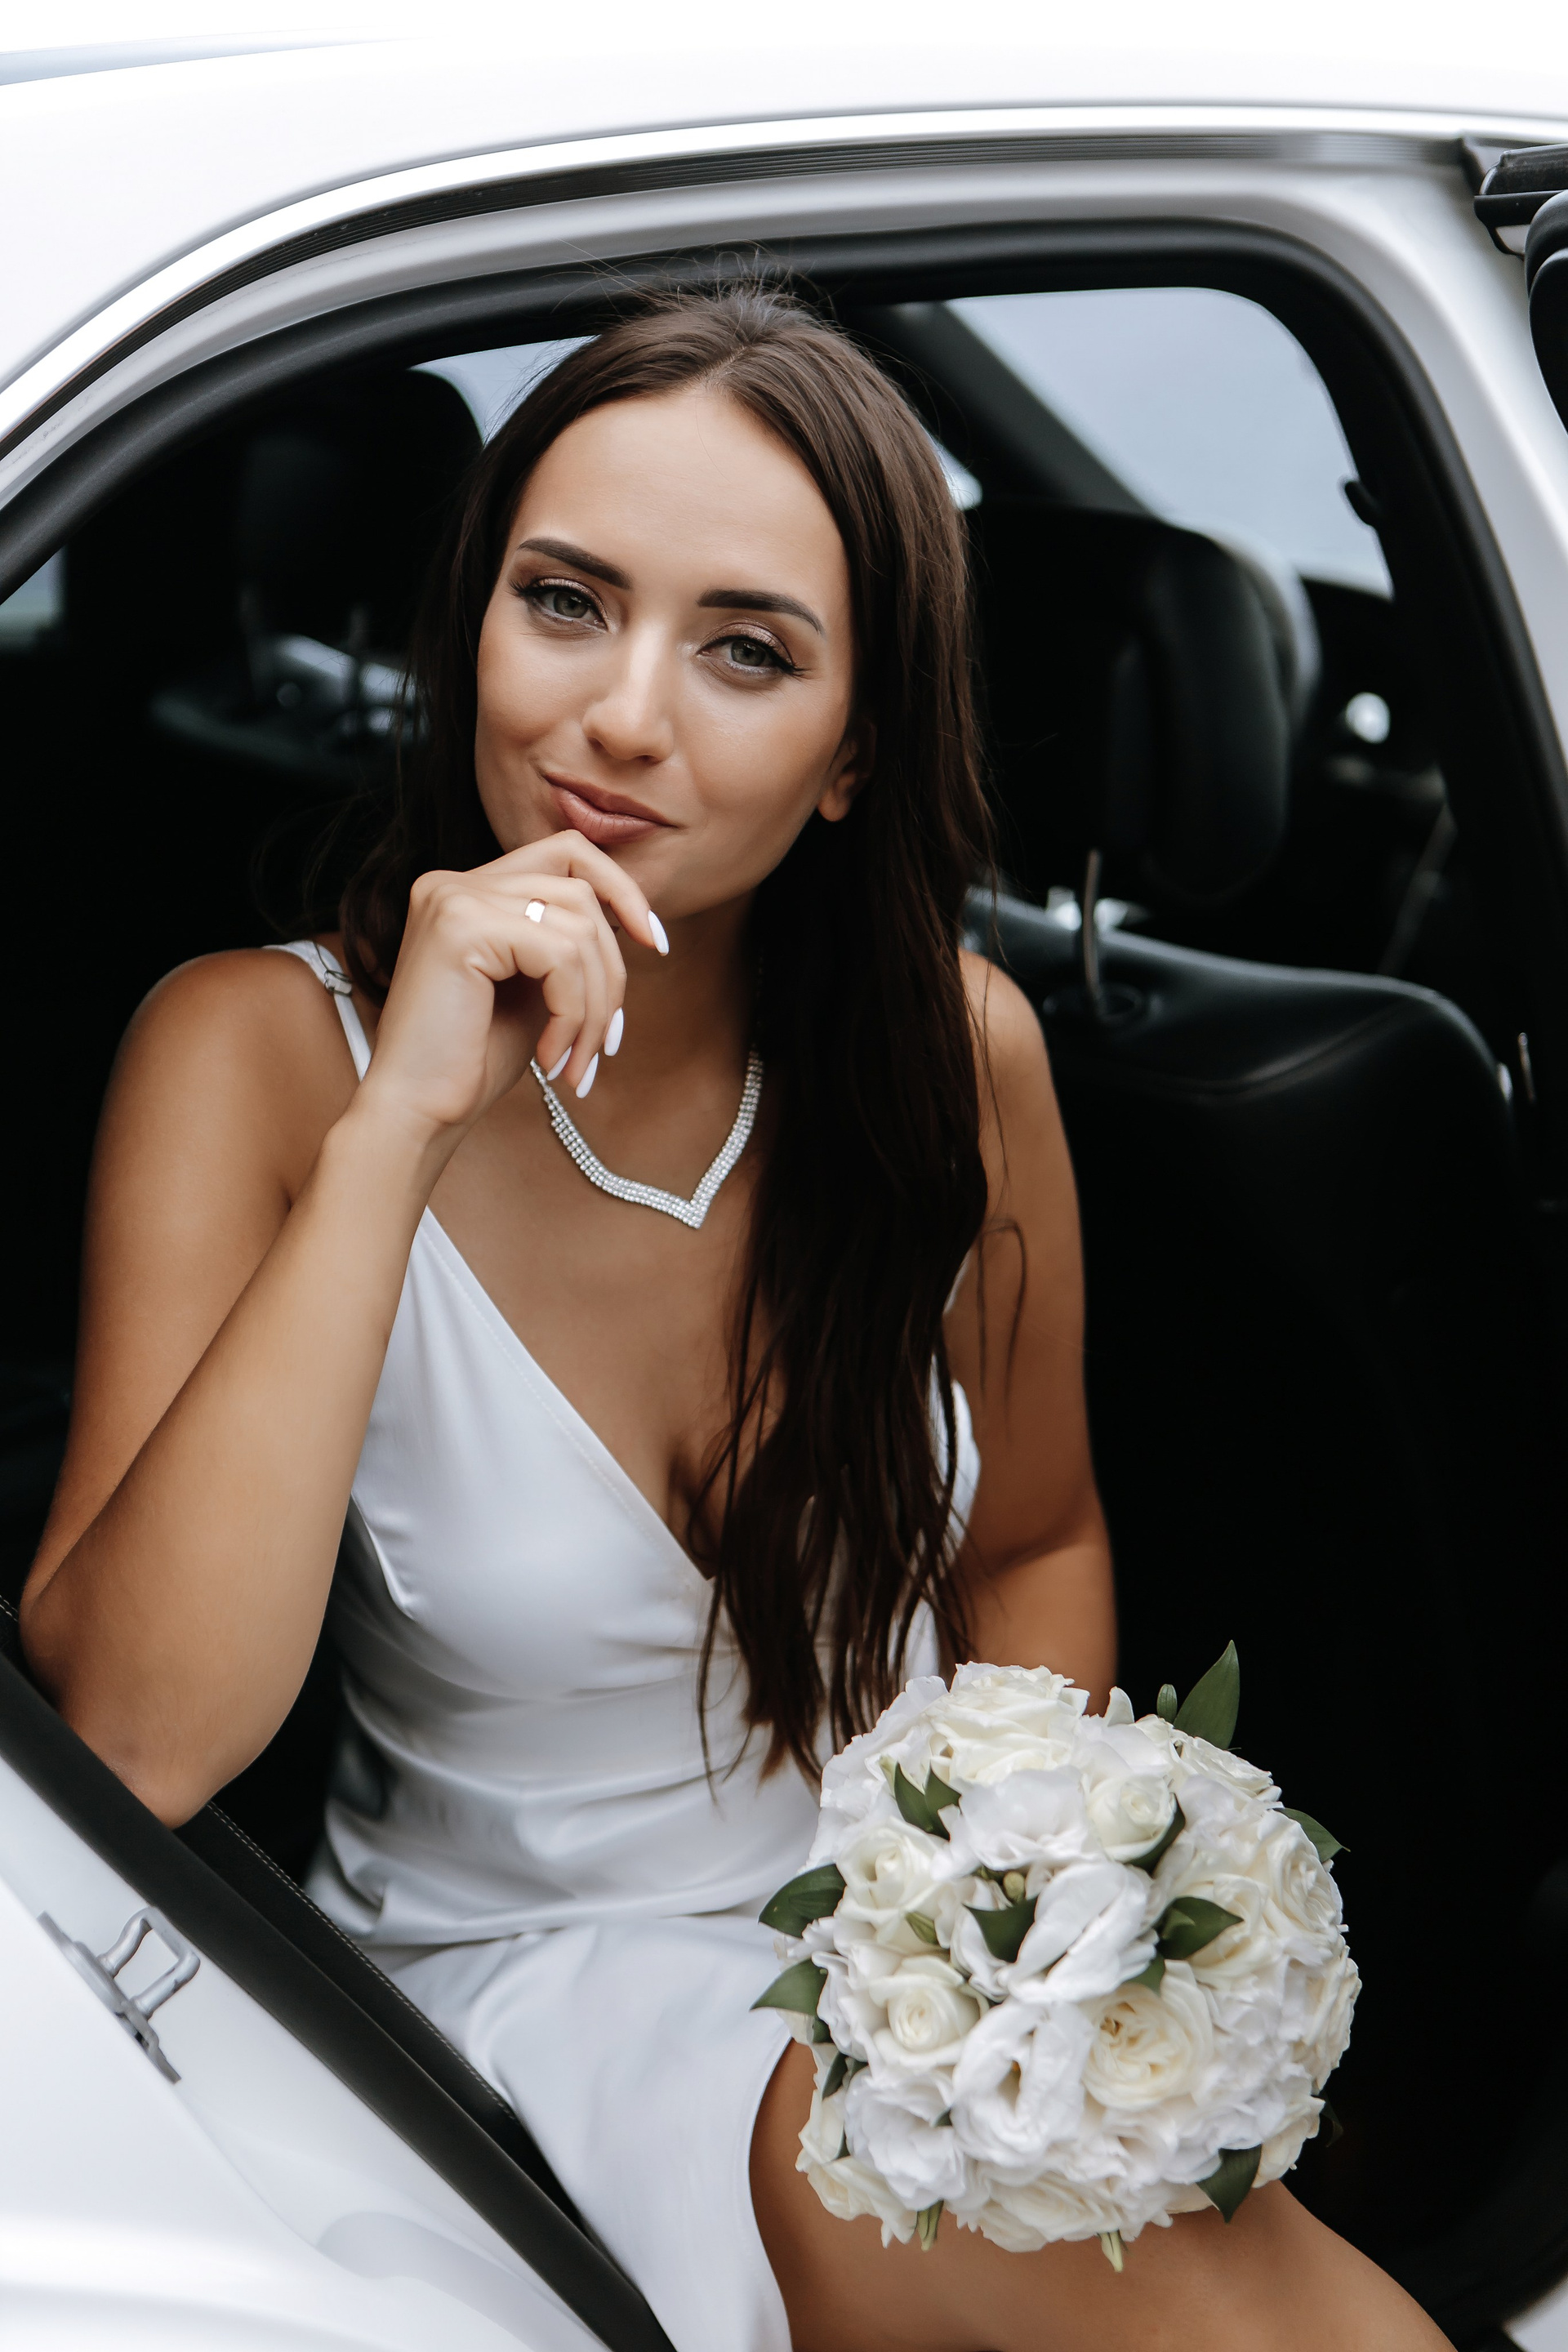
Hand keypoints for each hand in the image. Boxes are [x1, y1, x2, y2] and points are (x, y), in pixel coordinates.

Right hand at [353, 832, 665, 1151]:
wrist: (418, 1112)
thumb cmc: (473, 1060)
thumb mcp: (535, 989)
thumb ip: (569, 945)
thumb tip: (636, 921)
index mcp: (468, 890)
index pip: (567, 852)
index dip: (622, 890)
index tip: (655, 944)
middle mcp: (455, 883)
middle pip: (581, 889)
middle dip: (612, 970)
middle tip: (608, 1040)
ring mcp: (454, 898)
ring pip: (579, 925)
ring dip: (595, 1005)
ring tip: (577, 1059)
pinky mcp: (461, 927)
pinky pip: (560, 956)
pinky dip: (573, 1013)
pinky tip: (550, 1055)